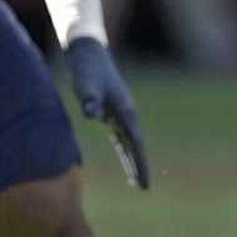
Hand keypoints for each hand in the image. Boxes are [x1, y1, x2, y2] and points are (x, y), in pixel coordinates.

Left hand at [64, 37, 148, 189]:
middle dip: (140, 166)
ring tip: (135, 179)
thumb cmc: (88, 70)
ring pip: (130, 141)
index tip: (143, 180)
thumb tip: (93, 114)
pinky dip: (125, 148)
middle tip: (144, 187)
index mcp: (125, 110)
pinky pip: (121, 135)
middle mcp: (126, 113)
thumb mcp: (87, 85)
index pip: (136, 142)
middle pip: (137, 145)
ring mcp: (120, 112)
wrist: (89, 54)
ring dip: (133, 159)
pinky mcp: (111, 111)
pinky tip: (125, 156)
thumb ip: (90, 99)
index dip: (140, 162)